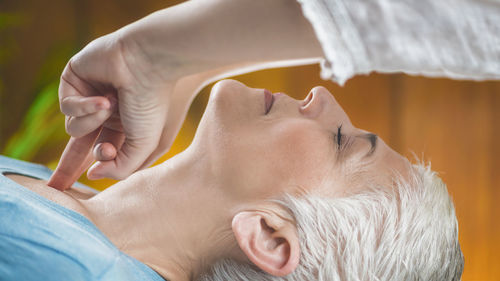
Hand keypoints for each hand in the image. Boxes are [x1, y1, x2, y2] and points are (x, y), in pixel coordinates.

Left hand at [48, 32, 194, 189]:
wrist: (151, 63)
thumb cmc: (153, 104)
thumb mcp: (143, 147)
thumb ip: (120, 168)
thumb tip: (92, 174)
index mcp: (125, 126)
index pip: (104, 151)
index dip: (98, 165)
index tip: (94, 171)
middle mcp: (107, 112)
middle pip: (80, 143)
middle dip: (68, 165)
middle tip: (55, 186)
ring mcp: (90, 94)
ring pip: (73, 128)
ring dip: (89, 124)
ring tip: (109, 108)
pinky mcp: (75, 78)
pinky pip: (66, 106)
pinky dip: (82, 108)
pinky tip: (102, 99)